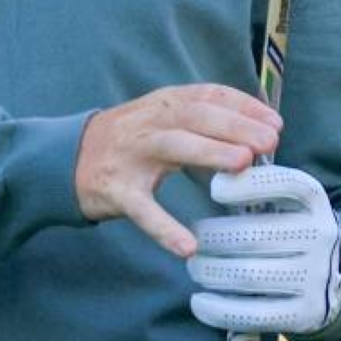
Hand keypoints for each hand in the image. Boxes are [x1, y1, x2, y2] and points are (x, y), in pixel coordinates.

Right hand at [75, 84, 281, 257]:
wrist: (65, 159)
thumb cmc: (128, 141)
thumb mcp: (161, 120)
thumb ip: (201, 123)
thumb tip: (257, 133)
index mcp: (163, 105)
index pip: (207, 95)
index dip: (242, 106)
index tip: (274, 122)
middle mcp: (148, 123)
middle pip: (195, 116)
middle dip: (234, 126)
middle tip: (268, 142)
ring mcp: (130, 155)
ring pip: (173, 147)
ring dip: (209, 153)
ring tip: (243, 165)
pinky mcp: (115, 190)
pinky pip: (141, 209)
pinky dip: (163, 227)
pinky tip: (187, 245)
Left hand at [187, 163, 340, 333]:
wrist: (337, 275)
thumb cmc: (292, 227)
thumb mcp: (286, 200)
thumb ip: (254, 185)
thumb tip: (210, 171)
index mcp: (314, 200)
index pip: (286, 184)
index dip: (249, 184)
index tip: (215, 188)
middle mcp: (319, 236)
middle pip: (255, 235)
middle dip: (214, 237)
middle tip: (197, 239)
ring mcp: (315, 277)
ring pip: (250, 275)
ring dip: (212, 272)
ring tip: (195, 266)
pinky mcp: (305, 313)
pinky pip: (255, 314)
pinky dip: (220, 309)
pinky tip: (199, 302)